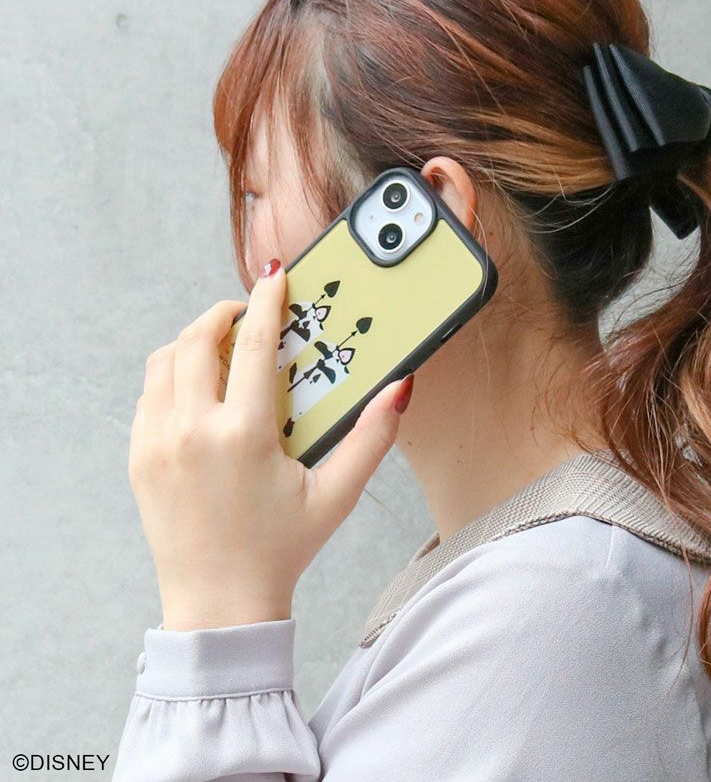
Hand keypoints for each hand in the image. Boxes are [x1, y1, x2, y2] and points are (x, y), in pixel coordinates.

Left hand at [128, 259, 414, 630]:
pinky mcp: (139, 458)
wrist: (219, 604)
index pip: (255, 343)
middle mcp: (192, 430)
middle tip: (247, 315)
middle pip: (197, 339)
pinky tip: (198, 392)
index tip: (274, 277)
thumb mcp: (337, 494)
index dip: (267, 300)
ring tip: (222, 350)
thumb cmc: (283, 548)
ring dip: (192, 341)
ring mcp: (156, 444)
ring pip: (164, 361)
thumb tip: (399, 388)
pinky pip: (148, 395)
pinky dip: (171, 376)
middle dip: (222, 313)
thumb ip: (372, 437)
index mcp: (243, 434)